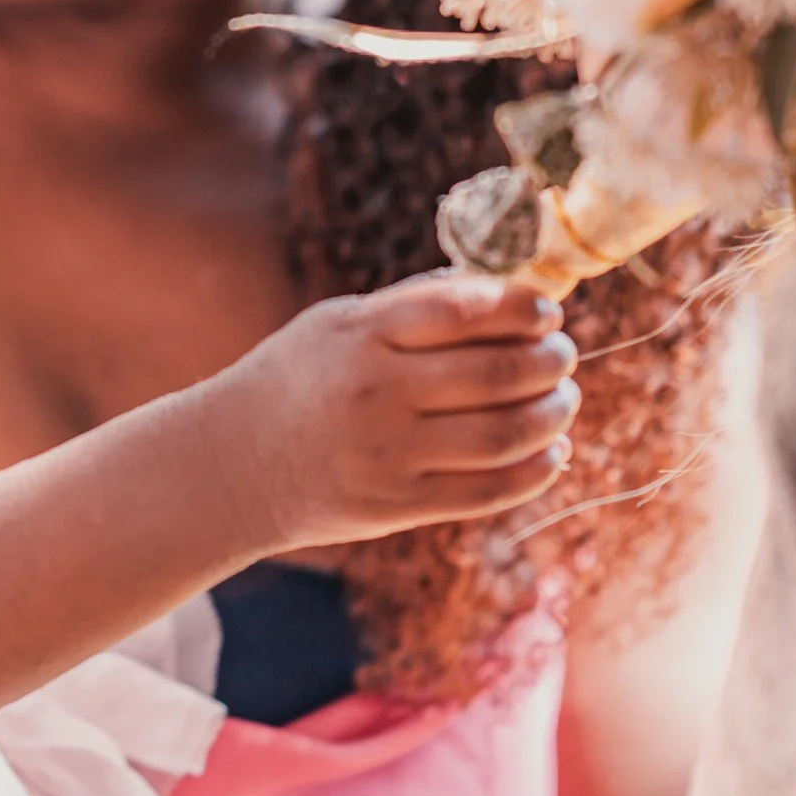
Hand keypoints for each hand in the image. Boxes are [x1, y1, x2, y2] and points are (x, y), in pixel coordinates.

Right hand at [241, 271, 577, 548]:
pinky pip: (487, 491)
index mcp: (362, 335)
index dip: (521, 308)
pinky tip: (552, 453)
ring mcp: (388, 455)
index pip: (463, 310)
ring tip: (562, 401)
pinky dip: (535, 471)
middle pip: (497, 375)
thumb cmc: (295, 379)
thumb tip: (503, 288)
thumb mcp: (335, 324)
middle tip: (564, 356)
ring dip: (552, 416)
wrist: (231, 465)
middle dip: (550, 363)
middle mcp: (376, 393)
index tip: (548, 311)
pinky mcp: (396, 507)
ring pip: (503, 436)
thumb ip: (412, 305)